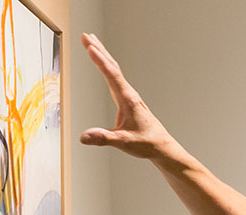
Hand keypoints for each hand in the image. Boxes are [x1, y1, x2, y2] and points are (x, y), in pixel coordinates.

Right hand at [79, 33, 174, 159]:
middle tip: (85, 36)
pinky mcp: (128, 100)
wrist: (161, 146)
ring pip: (114, 70)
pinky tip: (104, 64)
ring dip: (103, 55)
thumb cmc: (146, 143)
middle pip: (112, 67)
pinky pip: (116, 78)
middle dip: (98, 50)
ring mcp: (129, 95)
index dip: (100, 60)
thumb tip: (84, 136)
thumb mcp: (124, 142)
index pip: (112, 75)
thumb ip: (104, 138)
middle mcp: (129, 94)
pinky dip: (107, 67)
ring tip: (91, 43)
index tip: (89, 47)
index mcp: (128, 100)